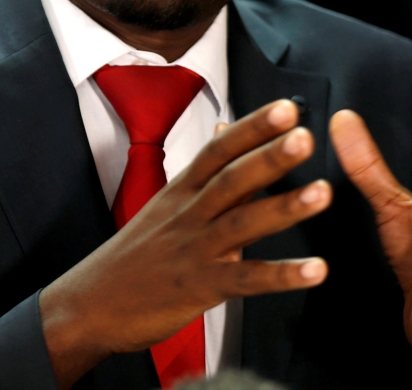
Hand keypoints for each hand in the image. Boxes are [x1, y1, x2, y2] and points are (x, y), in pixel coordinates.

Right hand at [41, 100, 332, 388]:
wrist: (90, 303)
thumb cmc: (132, 254)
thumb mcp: (165, 202)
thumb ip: (204, 169)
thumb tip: (227, 129)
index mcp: (181, 190)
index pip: (218, 150)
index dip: (252, 128)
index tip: (285, 108)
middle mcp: (188, 214)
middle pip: (231, 179)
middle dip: (268, 156)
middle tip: (304, 136)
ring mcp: (193, 250)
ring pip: (241, 223)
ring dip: (283, 207)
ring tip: (321, 193)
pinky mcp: (199, 288)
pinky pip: (246, 281)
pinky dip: (281, 275)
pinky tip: (314, 270)